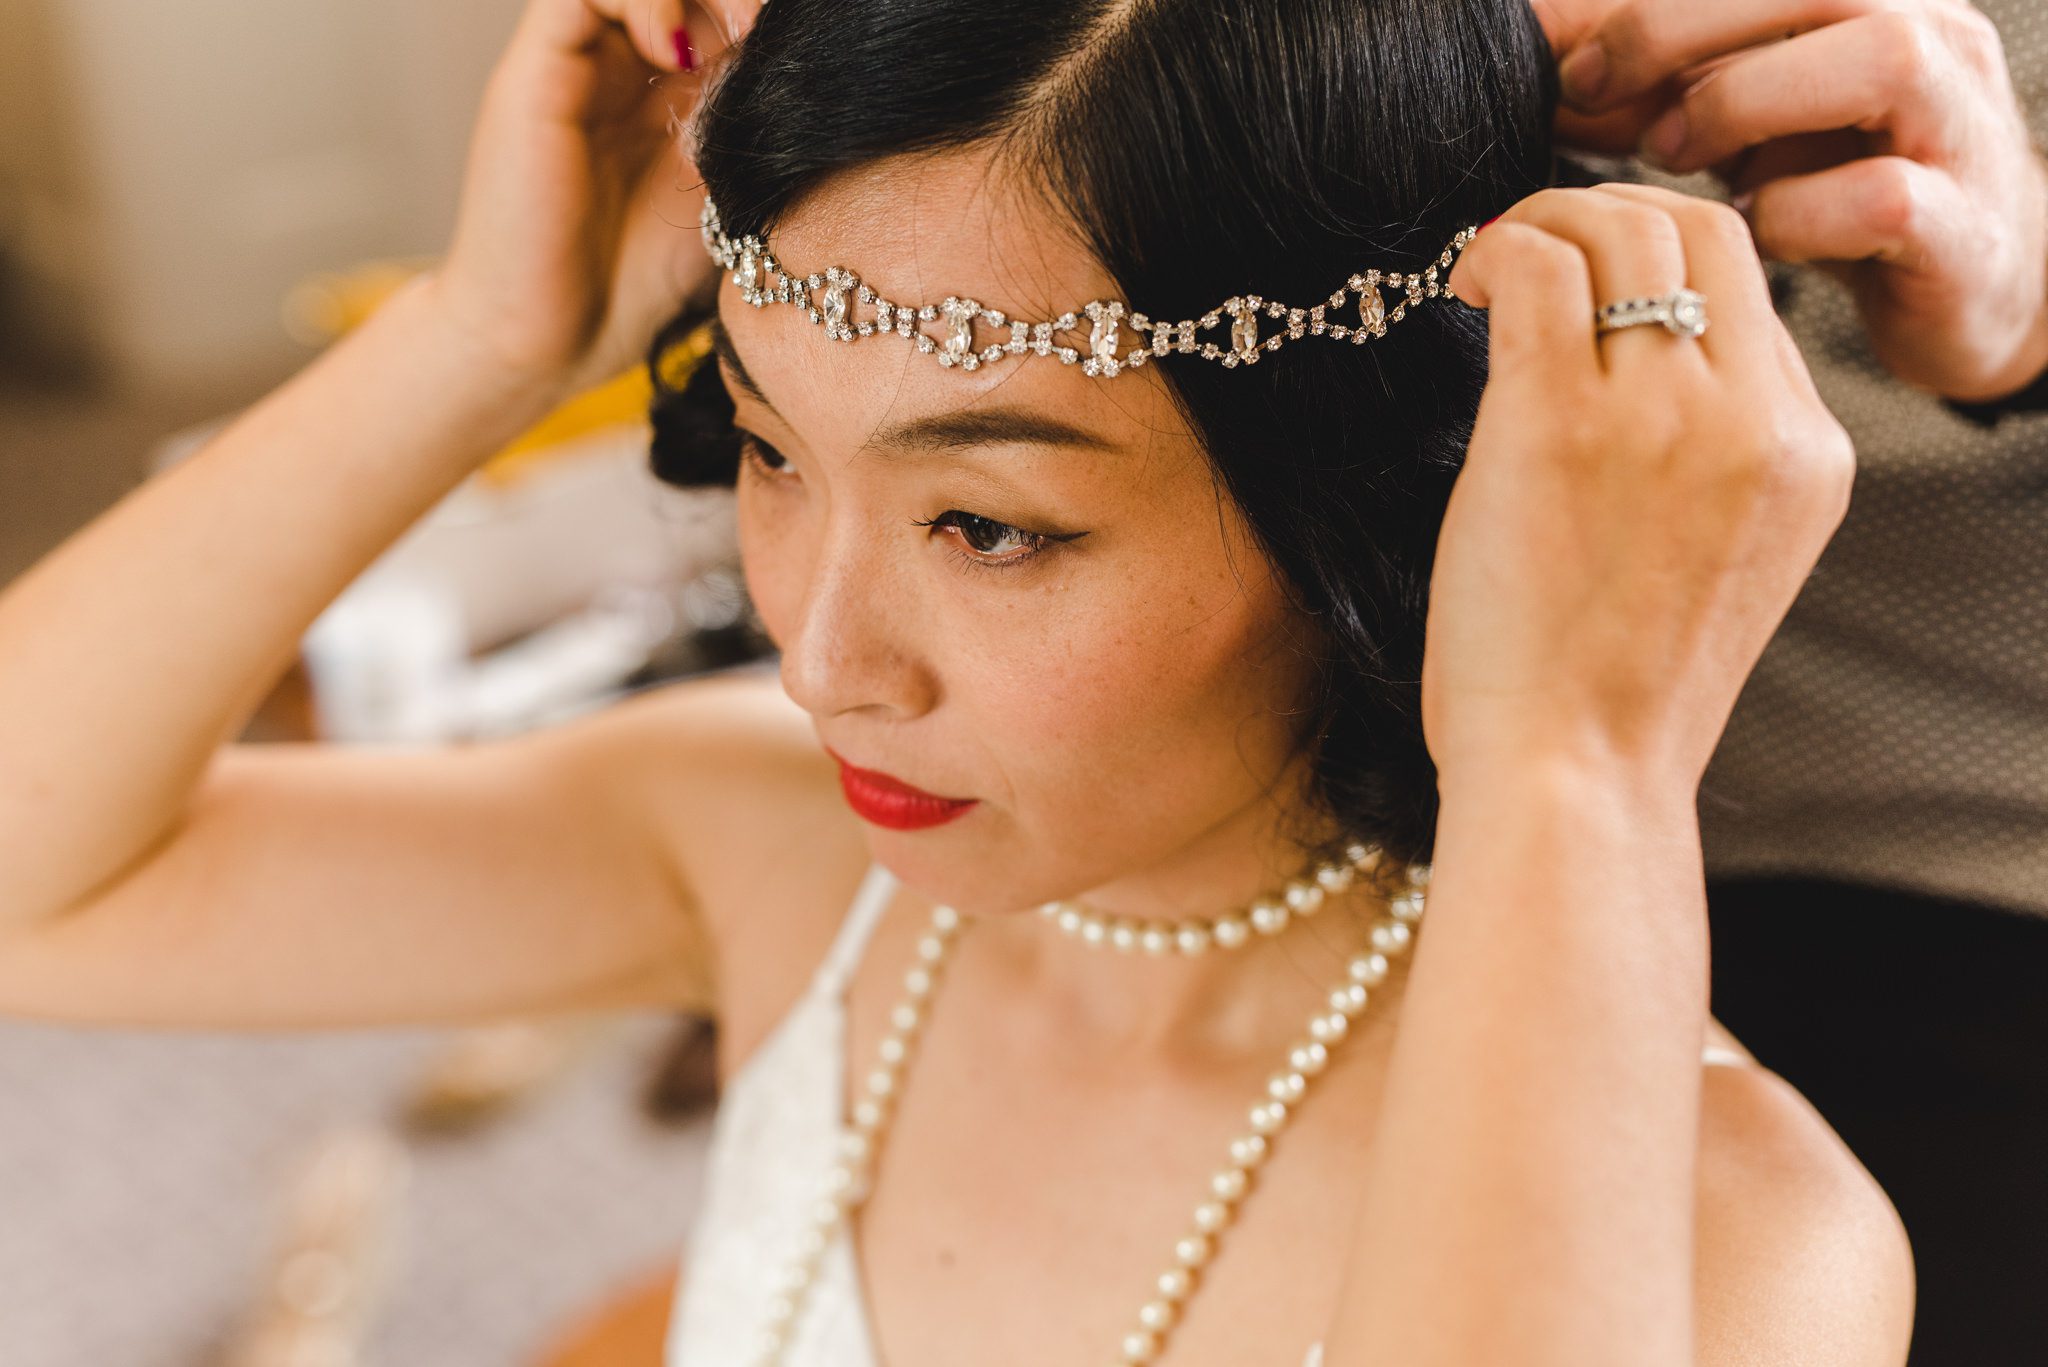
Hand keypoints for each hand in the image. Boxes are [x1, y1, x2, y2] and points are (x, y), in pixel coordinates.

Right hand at [426, 0, 763, 402]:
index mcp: (669, 90)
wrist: (550, 344)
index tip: (803, 50)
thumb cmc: (633, 287)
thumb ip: (754, 128)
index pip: (717, 10)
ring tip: (732, 35)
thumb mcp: (727, 195)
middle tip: (769, 31)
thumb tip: (814, 71)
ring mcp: (578, 64)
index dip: (762, 13)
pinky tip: (673, 48)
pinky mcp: (535, 74)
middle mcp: (621, 65)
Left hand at [1424, 185, 1854, 792]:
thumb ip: (1705, 458)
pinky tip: (1463, 290)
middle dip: (1608, 215)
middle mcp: (1754, 420)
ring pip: (1623, 230)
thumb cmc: (1608, 690)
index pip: (1750, 290)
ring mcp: (1665, 418)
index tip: (1586, 284)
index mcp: (1803, 455)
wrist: (1574, 776)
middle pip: (1703, 229)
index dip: (1659, 260)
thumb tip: (1622, 359)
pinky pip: (1541, 269)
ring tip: (1488, 273)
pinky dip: (1495, 252)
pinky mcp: (1562, 424)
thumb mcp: (1713, 562)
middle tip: (1532, 251)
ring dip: (1541, 222)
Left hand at [1534, 0, 2047, 403]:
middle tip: (1599, 98)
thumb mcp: (1758, 126)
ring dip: (1747, 103)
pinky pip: (1882, 198)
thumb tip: (1564, 83)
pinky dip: (1794, 215)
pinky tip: (1751, 234)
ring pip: (1879, 61)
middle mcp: (1936, 43)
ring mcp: (1958, 131)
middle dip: (1683, 31)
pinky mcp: (1963, 230)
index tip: (1574, 69)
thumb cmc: (1842, 196)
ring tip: (1675, 155)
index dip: (1659, 7)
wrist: (1972, 292)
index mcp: (1875, 5)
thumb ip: (1681, 93)